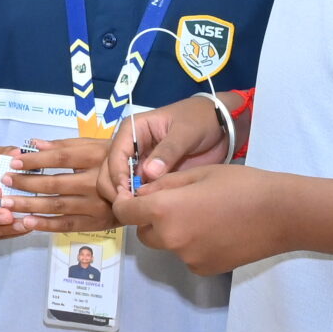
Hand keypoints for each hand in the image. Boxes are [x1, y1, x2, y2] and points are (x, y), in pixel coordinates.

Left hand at [0, 137, 116, 233]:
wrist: (144, 186)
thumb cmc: (112, 160)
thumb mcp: (93, 145)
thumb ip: (64, 145)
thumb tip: (33, 143)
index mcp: (96, 157)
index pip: (61, 157)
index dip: (36, 160)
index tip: (13, 161)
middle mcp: (97, 182)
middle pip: (56, 184)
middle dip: (26, 183)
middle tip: (3, 182)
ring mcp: (97, 205)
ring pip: (58, 206)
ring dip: (30, 205)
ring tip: (7, 203)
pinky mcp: (97, 223)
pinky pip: (68, 225)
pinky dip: (46, 224)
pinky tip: (27, 222)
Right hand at [97, 94, 230, 204]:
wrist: (222, 127)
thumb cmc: (200, 121)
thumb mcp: (185, 132)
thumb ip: (168, 151)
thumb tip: (148, 174)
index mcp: (133, 130)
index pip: (115, 154)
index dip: (117, 174)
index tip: (127, 192)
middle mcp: (131, 147)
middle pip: (110, 170)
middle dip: (115, 188)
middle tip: (130, 204)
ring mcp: (140, 163)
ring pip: (120, 183)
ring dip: (124, 197)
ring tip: (139, 209)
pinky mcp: (151, 177)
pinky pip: (138, 191)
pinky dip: (138, 201)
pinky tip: (145, 210)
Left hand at [114, 163, 289, 275]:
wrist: (282, 214)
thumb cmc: (240, 185)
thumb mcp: (196, 174)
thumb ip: (162, 185)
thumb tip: (140, 193)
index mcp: (163, 211)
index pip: (125, 212)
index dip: (125, 203)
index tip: (133, 197)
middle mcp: (170, 239)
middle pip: (144, 232)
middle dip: (151, 218)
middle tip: (176, 203)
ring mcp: (187, 258)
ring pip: (167, 244)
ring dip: (173, 231)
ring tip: (203, 215)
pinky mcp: (204, 269)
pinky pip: (186, 256)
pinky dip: (192, 245)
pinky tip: (216, 231)